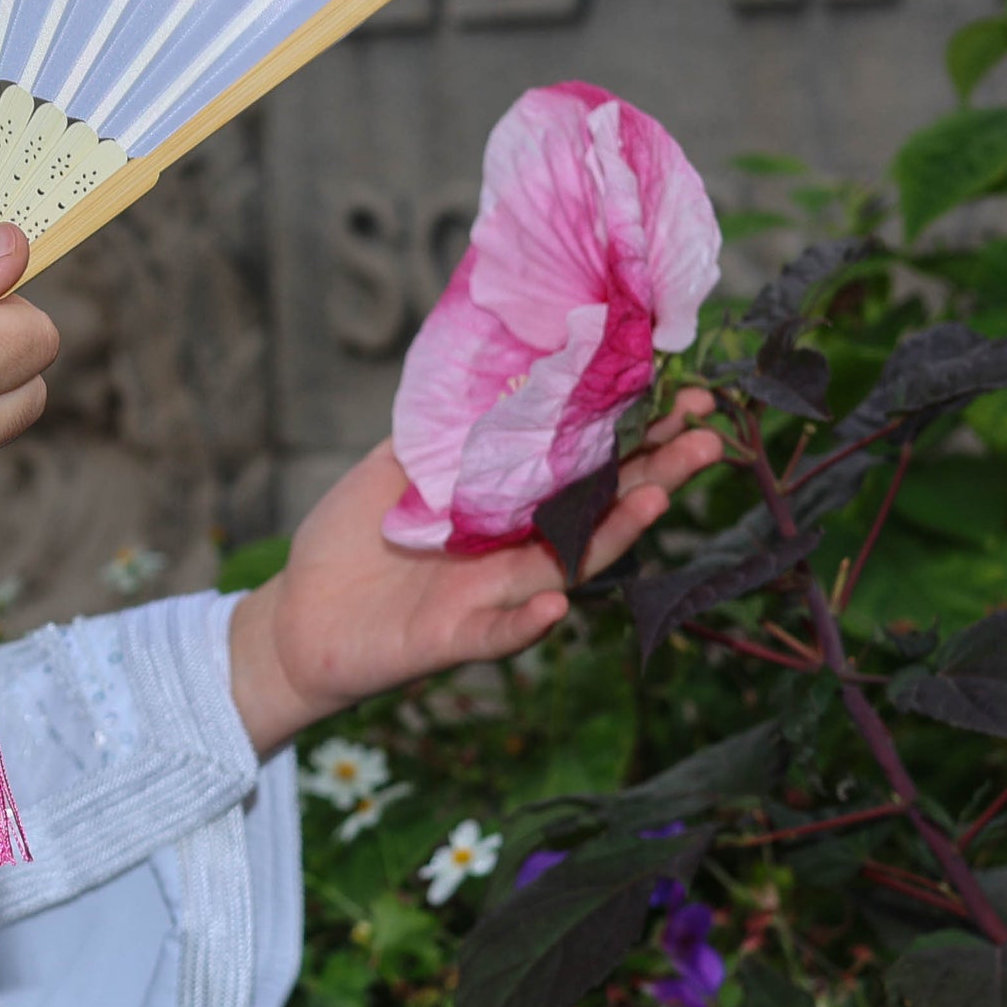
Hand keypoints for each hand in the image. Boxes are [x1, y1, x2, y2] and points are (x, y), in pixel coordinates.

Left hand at [225, 395, 724, 751]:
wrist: (295, 617)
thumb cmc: (349, 542)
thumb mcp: (391, 468)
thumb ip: (441, 430)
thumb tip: (493, 368)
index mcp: (507, 503)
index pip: (581, 464)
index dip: (630, 434)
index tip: (682, 394)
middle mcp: (513, 547)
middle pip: (598, 508)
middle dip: (656, 474)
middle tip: (710, 438)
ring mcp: (490, 594)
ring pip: (565, 564)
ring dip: (614, 533)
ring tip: (657, 497)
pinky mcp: (450, 638)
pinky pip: (495, 632)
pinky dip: (523, 622)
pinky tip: (555, 601)